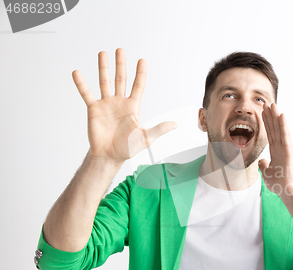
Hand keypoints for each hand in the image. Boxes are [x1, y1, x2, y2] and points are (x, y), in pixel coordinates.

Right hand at [72, 48, 176, 164]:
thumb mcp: (146, 138)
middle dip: (121, 65)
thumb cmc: (127, 148)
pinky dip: (81, 84)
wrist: (109, 156)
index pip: (138, 86)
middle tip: (120, 50)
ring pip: (104, 82)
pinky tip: (77, 73)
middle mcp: (119, 102)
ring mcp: (106, 104)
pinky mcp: (93, 109)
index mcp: (132, 107)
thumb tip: (176, 125)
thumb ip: (159, 129)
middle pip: (120, 79)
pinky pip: (86, 94)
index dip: (140, 74)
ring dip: (103, 68)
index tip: (142, 60)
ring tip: (103, 53)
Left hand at [258, 103, 292, 197]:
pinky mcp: (289, 150)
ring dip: (276, 116)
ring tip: (273, 104)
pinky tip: (281, 115)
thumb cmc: (280, 183)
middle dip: (270, 115)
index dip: (266, 122)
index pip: (270, 133)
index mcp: (276, 151)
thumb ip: (264, 166)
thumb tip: (261, 161)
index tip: (263, 112)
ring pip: (280, 128)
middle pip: (274, 128)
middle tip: (267, 103)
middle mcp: (281, 147)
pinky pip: (285, 135)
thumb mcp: (267, 173)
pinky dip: (283, 125)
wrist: (287, 191)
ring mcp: (286, 148)